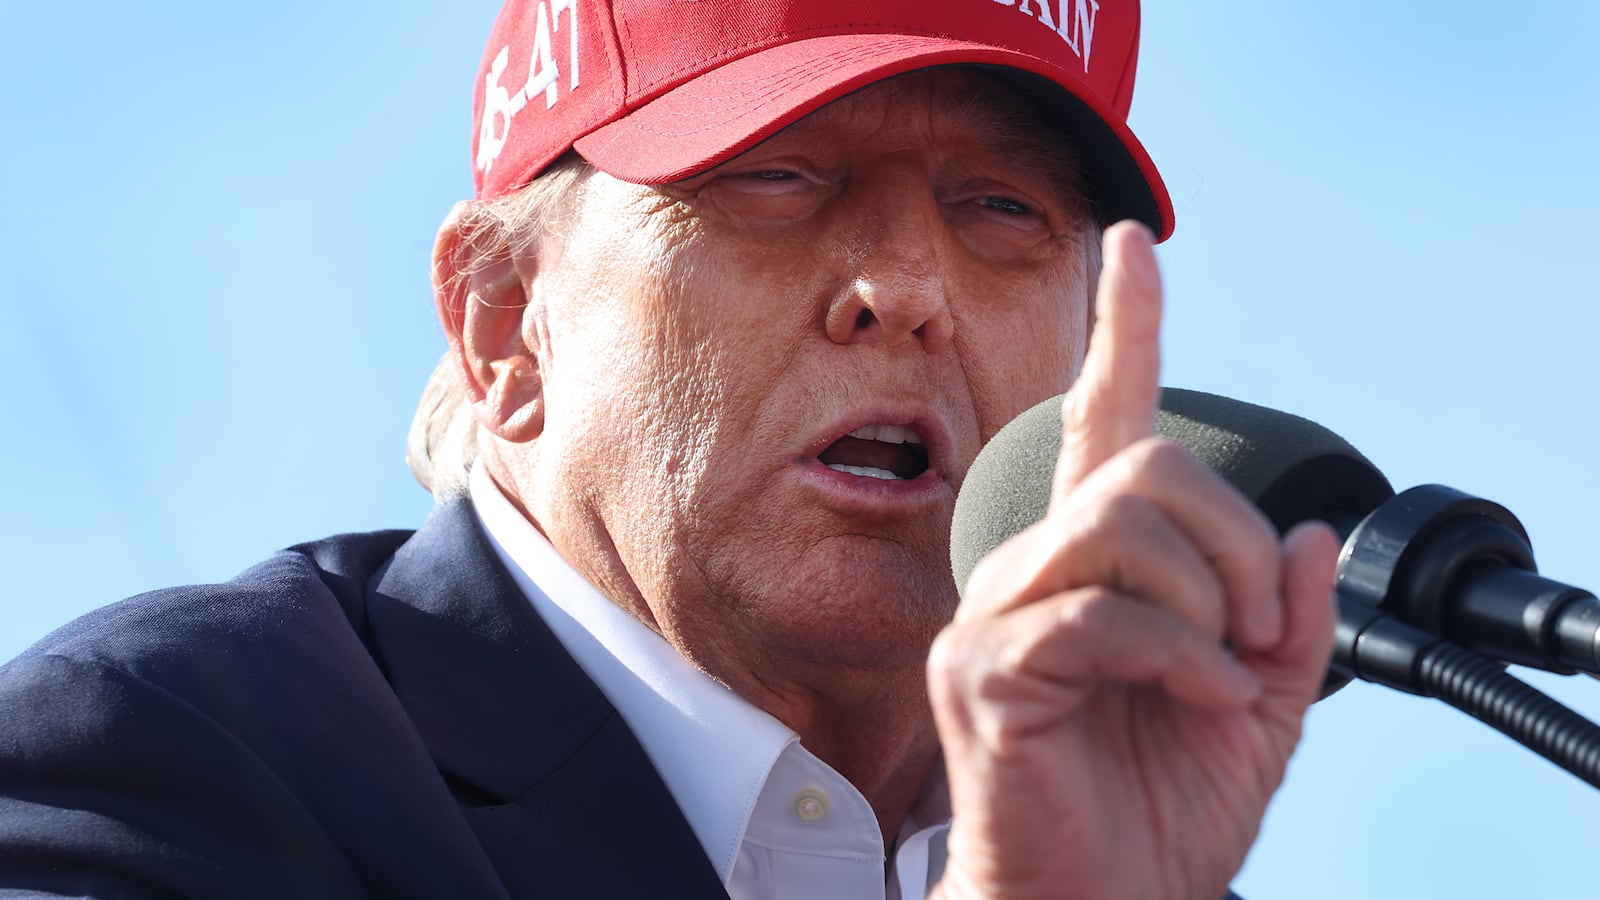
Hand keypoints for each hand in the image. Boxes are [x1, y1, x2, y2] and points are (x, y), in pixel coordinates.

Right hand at [926, 221, 1338, 899]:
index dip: (1122, 330)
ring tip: (1223, 672)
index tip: (1132, 248)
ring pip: (1120, 525)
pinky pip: (1100, 614)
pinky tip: (1201, 699)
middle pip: (1144, 465)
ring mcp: (997, 614)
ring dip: (1210, 597)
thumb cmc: (1156, 812)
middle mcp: (1030, 567)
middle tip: (1259, 629)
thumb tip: (1304, 534)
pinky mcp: (983, 671)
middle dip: (1235, 541)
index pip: (1100, 420)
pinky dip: (1182, 655)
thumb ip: (1282, 620)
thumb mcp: (1255, 704)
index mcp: (1090, 563)